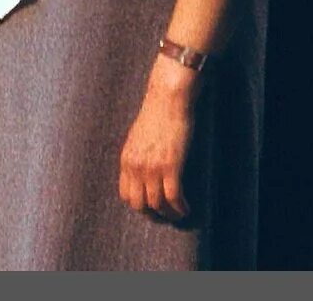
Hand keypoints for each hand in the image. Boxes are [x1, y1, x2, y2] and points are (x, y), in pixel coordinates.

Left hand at [118, 59, 197, 221]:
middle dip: (153, 214)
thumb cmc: (157, 113)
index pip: (126, 195)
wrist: (168, 98)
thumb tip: (143, 172)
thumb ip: (137, 156)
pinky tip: (186, 208)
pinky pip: (174, 197)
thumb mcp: (138, 137)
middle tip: (166, 214)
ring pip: (158, 204)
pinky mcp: (171, 166)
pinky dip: (180, 207)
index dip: (139, 205)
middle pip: (140, 204)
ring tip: (179, 213)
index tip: (151, 207)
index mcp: (126, 159)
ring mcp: (152, 167)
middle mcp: (136, 167)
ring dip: (170, 213)